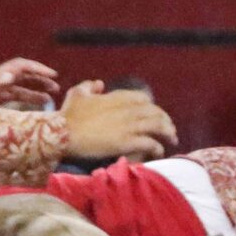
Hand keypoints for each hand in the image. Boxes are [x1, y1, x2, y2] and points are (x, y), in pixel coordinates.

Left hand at [0, 58, 62, 108]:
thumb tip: (10, 76)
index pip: (15, 67)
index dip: (34, 69)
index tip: (50, 76)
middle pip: (19, 75)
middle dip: (39, 77)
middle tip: (55, 83)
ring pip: (17, 89)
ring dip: (34, 90)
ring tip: (51, 95)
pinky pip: (8, 102)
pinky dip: (22, 104)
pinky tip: (32, 111)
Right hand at [59, 79, 175, 163]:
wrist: (62, 133)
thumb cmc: (68, 114)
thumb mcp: (77, 94)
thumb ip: (89, 86)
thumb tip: (99, 84)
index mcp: (118, 97)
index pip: (143, 99)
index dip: (152, 107)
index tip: (154, 115)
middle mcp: (127, 110)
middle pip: (155, 112)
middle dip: (165, 120)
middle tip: (170, 130)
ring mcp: (128, 126)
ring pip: (158, 126)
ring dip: (168, 133)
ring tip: (172, 140)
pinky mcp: (127, 142)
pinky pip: (150, 143)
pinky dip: (157, 147)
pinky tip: (159, 152)